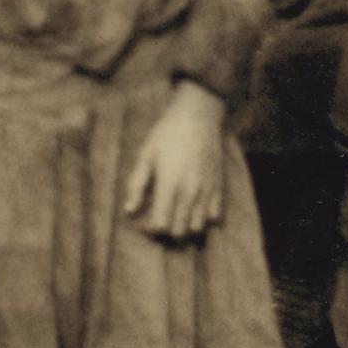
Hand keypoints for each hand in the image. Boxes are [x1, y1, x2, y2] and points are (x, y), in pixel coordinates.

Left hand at [123, 80, 231, 241]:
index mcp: (169, 185)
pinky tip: (193, 208)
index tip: (144, 222)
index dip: (150, 229)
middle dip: (166, 232)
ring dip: (185, 227)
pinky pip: (215, 216)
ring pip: (197, 228)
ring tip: (175, 215)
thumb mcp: (146, 155)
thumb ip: (137, 185)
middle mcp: (190, 193)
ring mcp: (207, 191)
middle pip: (179, 232)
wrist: (199, 116)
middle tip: (158, 219)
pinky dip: (204, 219)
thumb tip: (128, 211)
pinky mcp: (218, 187)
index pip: (161, 225)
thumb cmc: (167, 133)